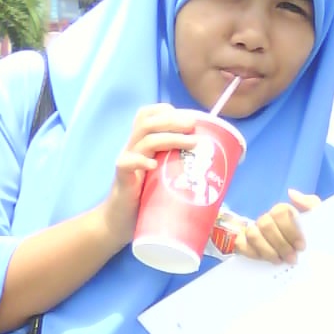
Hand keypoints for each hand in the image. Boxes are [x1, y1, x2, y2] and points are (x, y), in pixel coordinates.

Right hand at [97, 105, 197, 252]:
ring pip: (144, 139)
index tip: (188, 118)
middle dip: (173, 120)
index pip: (146, 116)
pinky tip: (153, 164)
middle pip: (147, 122)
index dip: (165, 111)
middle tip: (193, 125)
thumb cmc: (145, 201)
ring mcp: (127, 162)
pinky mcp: (122, 178)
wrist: (120, 222)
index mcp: (141, 145)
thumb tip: (212, 170)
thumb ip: (177, 168)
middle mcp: (133, 149)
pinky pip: (126, 163)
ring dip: (169, 138)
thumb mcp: (163, 179)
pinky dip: (140, 161)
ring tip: (191, 142)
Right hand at [235, 189, 320, 265]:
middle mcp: (266, 219)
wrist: (309, 258)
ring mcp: (253, 230)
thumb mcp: (315, 220)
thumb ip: (310, 204)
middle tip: (292, 258)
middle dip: (280, 244)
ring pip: (253, 235)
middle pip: (266, 224)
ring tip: (279, 261)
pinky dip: (251, 253)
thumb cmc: (308, 237)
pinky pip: (240, 244)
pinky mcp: (244, 242)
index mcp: (282, 212)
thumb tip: (291, 193)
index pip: (281, 213)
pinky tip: (264, 260)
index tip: (301, 246)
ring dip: (267, 250)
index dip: (291, 230)